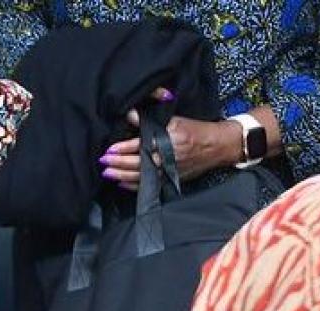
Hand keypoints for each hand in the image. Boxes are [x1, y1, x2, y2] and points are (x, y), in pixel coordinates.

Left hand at [100, 89, 238, 190]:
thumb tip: (130, 115)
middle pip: (137, 163)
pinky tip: (122, 183)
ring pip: (140, 177)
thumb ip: (150, 121)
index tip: (109, 149)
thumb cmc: (195, 131)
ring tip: (107, 173)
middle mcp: (166, 158)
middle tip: (103, 162)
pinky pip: (148, 185)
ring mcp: (167, 171)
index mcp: (166, 141)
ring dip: (122, 176)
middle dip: (118, 164)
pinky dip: (134, 185)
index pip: (140, 145)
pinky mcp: (170, 179)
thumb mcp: (175, 120)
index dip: (123, 148)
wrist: (216, 147)